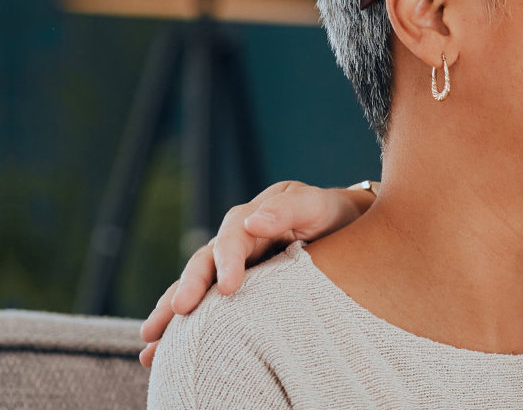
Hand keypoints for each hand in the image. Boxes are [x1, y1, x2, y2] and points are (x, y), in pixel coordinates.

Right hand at [138, 180, 373, 366]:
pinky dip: (183, 327)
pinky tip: (161, 351)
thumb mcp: (314, 204)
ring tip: (150, 341)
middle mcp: (233, 244)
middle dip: (188, 288)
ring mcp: (231, 267)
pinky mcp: (236, 290)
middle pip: (202, 264)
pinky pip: (206, 307)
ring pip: (195, 288)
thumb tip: (254, 222)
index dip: (228, 261)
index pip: (232, 239)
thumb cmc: (327, 214)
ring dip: (170, 312)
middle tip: (178, 312)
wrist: (339, 225)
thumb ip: (289, 209)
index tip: (229, 287)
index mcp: (250, 220)